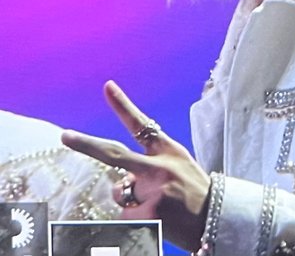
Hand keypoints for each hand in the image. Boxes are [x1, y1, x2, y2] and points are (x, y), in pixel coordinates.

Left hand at [62, 80, 210, 250]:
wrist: (217, 218)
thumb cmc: (193, 190)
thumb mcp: (179, 164)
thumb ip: (150, 164)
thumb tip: (117, 179)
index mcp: (166, 150)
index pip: (141, 124)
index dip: (123, 105)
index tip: (107, 86)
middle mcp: (158, 167)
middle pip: (114, 154)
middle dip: (86, 144)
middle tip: (65, 136)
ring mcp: (153, 191)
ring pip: (120, 194)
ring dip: (129, 201)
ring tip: (157, 206)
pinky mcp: (150, 215)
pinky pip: (125, 217)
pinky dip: (134, 220)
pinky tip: (155, 221)